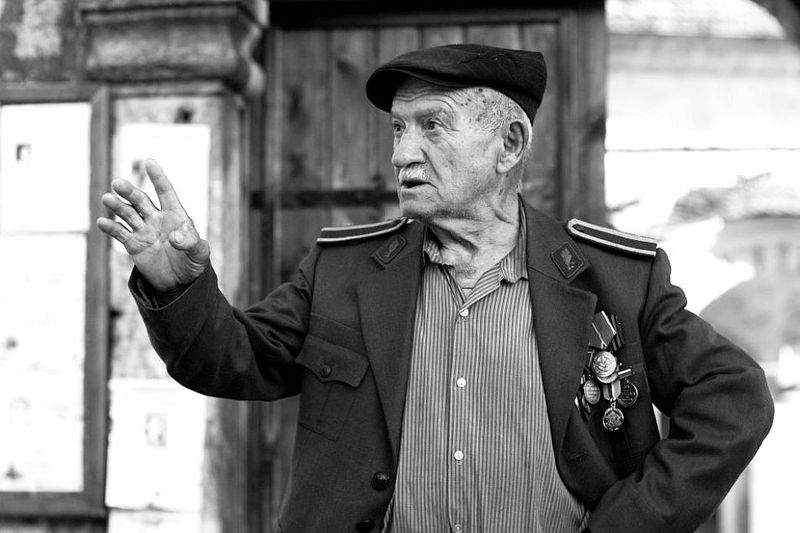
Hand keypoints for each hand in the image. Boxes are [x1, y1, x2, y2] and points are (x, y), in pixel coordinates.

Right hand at [96, 159, 209, 291]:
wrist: (181, 282)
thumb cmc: (194, 263)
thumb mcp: (200, 253)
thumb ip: (190, 242)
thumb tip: (174, 237)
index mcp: (175, 215)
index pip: (166, 192)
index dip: (158, 178)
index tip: (149, 162)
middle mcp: (157, 219)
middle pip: (141, 200)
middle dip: (130, 192)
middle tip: (117, 183)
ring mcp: (144, 230)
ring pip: (128, 214)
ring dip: (118, 206)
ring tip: (107, 199)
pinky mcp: (134, 245)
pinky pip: (121, 233)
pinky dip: (111, 228)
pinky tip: (102, 222)